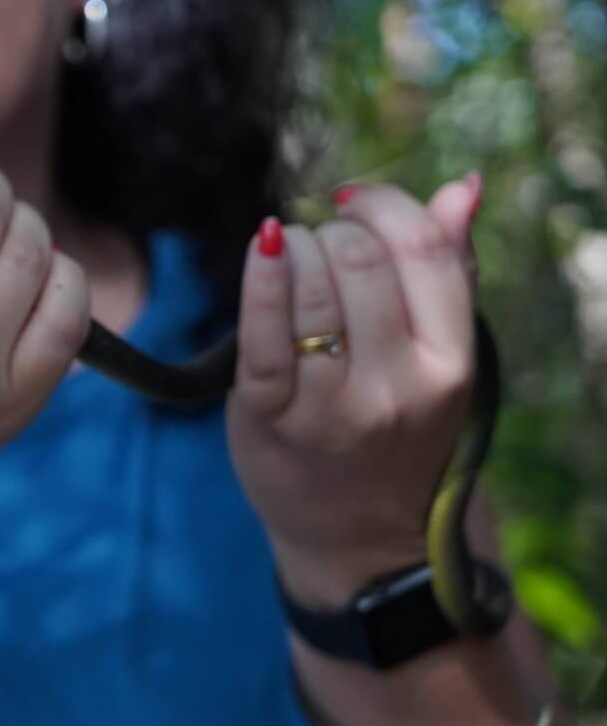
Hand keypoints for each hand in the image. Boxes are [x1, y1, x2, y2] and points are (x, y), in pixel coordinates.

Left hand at [226, 176, 484, 606]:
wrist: (356, 538)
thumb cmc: (395, 432)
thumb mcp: (438, 360)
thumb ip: (448, 272)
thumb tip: (462, 187)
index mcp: (451, 362)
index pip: (425, 250)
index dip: (384, 205)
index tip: (354, 200)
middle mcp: (399, 384)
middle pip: (360, 259)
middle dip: (330, 232)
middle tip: (318, 247)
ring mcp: (333, 403)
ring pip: (311, 283)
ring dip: (293, 250)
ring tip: (290, 260)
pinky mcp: (272, 413)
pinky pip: (263, 330)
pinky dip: (261, 276)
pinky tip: (262, 247)